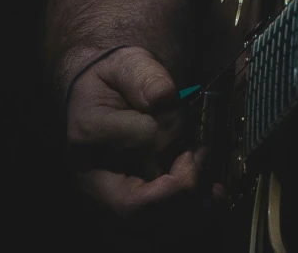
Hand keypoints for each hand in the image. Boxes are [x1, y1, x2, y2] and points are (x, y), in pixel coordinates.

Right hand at [63, 45, 204, 219]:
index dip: (171, 136)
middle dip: (183, 189)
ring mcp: (104, 204)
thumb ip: (145, 76)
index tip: (188, 128)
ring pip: (147, 231)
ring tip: (211, 183)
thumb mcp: (128, 63)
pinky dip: (189, 220)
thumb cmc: (116, 83)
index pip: (139, 145)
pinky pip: (156, 234)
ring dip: (191, 210)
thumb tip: (164, 97)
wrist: (102, 102)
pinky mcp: (124, 217)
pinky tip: (209, 200)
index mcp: (86, 135)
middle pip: (135, 208)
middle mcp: (90, 179)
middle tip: (201, 158)